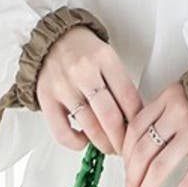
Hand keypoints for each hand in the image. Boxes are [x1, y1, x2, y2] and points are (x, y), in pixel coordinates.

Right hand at [36, 25, 142, 155]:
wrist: (52, 38)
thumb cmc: (84, 50)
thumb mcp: (108, 57)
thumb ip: (120, 83)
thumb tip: (135, 118)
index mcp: (105, 59)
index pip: (128, 97)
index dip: (137, 121)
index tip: (141, 132)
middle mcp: (84, 72)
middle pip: (110, 116)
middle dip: (122, 140)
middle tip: (127, 148)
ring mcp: (64, 86)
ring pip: (89, 126)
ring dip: (104, 143)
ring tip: (111, 148)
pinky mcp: (46, 98)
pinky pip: (61, 131)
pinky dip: (75, 142)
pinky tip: (84, 141)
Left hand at [122, 81, 187, 186]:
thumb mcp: (184, 95)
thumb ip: (163, 113)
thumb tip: (139, 149)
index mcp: (169, 98)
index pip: (135, 128)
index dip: (124, 153)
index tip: (123, 170)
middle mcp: (178, 115)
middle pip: (142, 151)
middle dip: (130, 179)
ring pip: (158, 167)